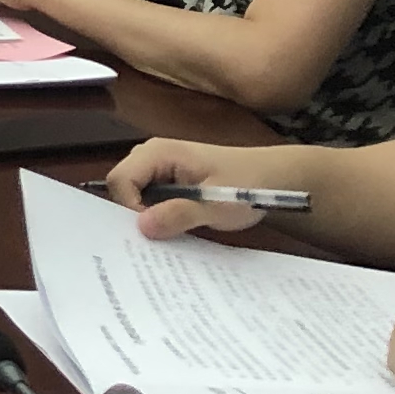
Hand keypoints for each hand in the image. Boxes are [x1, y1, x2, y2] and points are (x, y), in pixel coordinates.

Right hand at [109, 140, 267, 237]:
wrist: (274, 178)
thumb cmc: (248, 186)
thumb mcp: (217, 205)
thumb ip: (180, 214)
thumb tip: (141, 227)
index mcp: (159, 153)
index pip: (120, 180)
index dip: (128, 209)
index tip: (150, 234)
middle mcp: (152, 155)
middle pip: (121, 186)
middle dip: (132, 214)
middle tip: (155, 240)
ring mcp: (159, 166)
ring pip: (133, 193)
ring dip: (145, 215)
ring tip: (164, 237)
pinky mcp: (168, 179)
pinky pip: (148, 196)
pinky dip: (155, 214)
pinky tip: (172, 230)